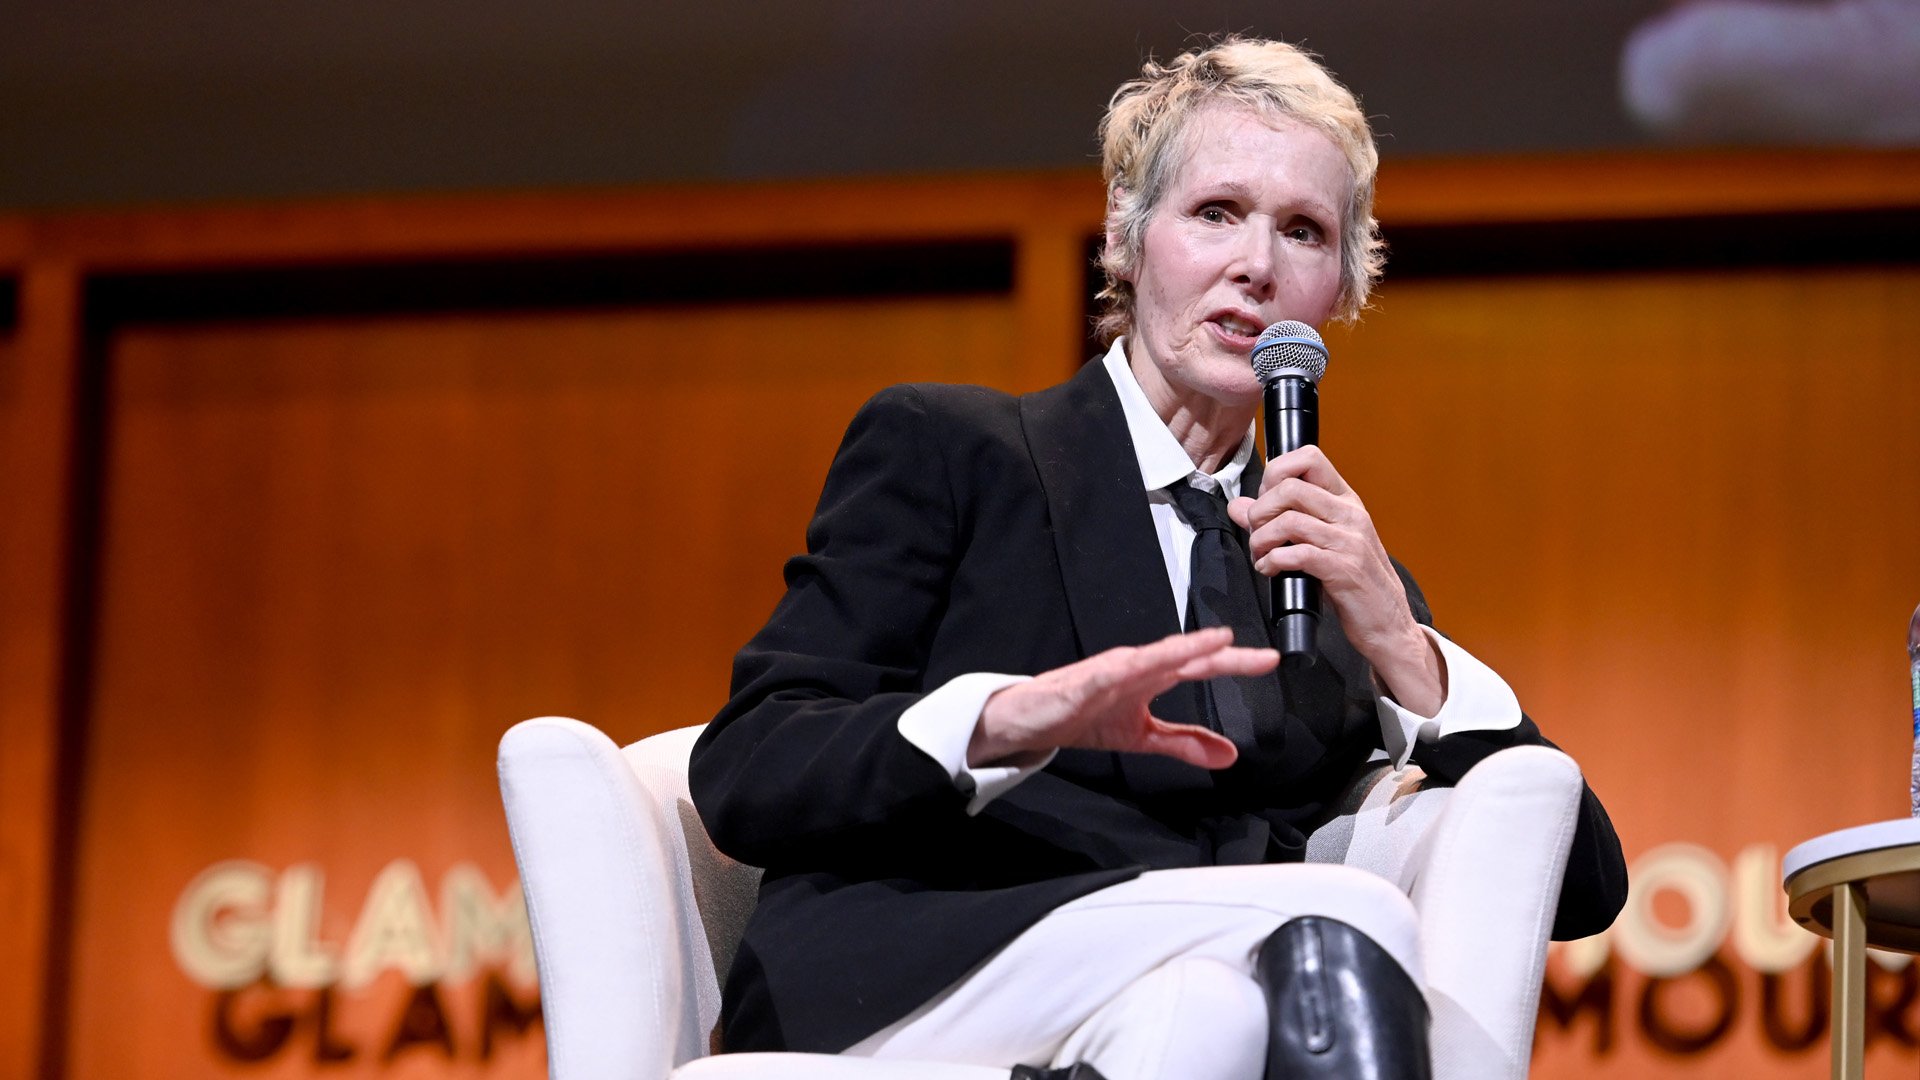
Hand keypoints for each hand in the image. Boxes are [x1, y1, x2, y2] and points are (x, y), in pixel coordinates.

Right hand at [969, 627, 1276, 768]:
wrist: (1030, 719)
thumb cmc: (1082, 715)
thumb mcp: (1141, 737)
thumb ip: (1184, 743)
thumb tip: (1230, 755)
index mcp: (1151, 675)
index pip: (1200, 666)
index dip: (1235, 663)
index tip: (1270, 661)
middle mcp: (1134, 665)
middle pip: (1184, 655)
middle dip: (1220, 653)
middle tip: (1260, 655)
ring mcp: (1108, 670)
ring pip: (1150, 656)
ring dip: (1181, 649)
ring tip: (1213, 643)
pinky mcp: (1082, 683)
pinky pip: (1106, 673)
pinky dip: (1126, 667)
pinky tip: (1140, 665)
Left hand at [1226, 445, 1444, 714]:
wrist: (1387, 622)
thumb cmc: (1352, 582)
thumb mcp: (1318, 543)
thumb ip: (1278, 521)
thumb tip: (1238, 506)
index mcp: (1345, 500)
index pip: (1309, 457)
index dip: (1276, 473)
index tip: (1265, 500)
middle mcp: (1350, 513)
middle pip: (1290, 486)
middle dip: (1260, 511)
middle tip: (1255, 534)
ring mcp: (1350, 540)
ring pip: (1289, 520)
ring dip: (1261, 540)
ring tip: (1260, 555)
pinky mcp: (1344, 570)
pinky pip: (1297, 554)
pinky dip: (1273, 561)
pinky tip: (1270, 570)